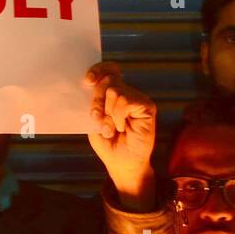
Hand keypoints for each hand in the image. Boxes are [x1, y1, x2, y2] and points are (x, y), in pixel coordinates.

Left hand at [83, 61, 156, 208]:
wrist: (121, 164)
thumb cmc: (108, 144)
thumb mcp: (94, 121)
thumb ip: (94, 102)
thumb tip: (90, 84)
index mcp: (112, 94)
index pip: (108, 70)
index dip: (98, 70)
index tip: (87, 81)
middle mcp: (125, 93)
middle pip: (108, 79)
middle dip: (97, 100)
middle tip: (97, 118)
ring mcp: (137, 98)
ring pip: (115, 90)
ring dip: (108, 112)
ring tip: (111, 128)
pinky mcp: (147, 106)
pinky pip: (125, 100)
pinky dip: (118, 115)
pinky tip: (121, 127)